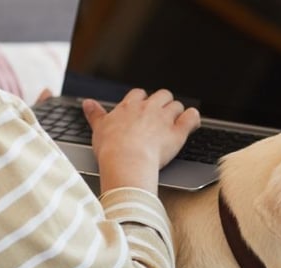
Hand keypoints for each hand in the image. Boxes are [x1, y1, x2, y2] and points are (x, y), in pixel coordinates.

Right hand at [82, 88, 200, 194]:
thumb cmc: (111, 148)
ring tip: (176, 120)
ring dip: (177, 111)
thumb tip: (87, 103)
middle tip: (161, 114)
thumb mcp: (98, 128)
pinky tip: (192, 122)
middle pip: (161, 95)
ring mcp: (164, 119)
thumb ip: (95, 114)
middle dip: (163, 102)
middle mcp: (148, 108)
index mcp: (129, 107)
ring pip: (176, 105)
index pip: (139, 94)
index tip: (142, 107)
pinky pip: (191, 117)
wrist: (126, 161)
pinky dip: (193, 118)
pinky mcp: (177, 132)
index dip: (143, 100)